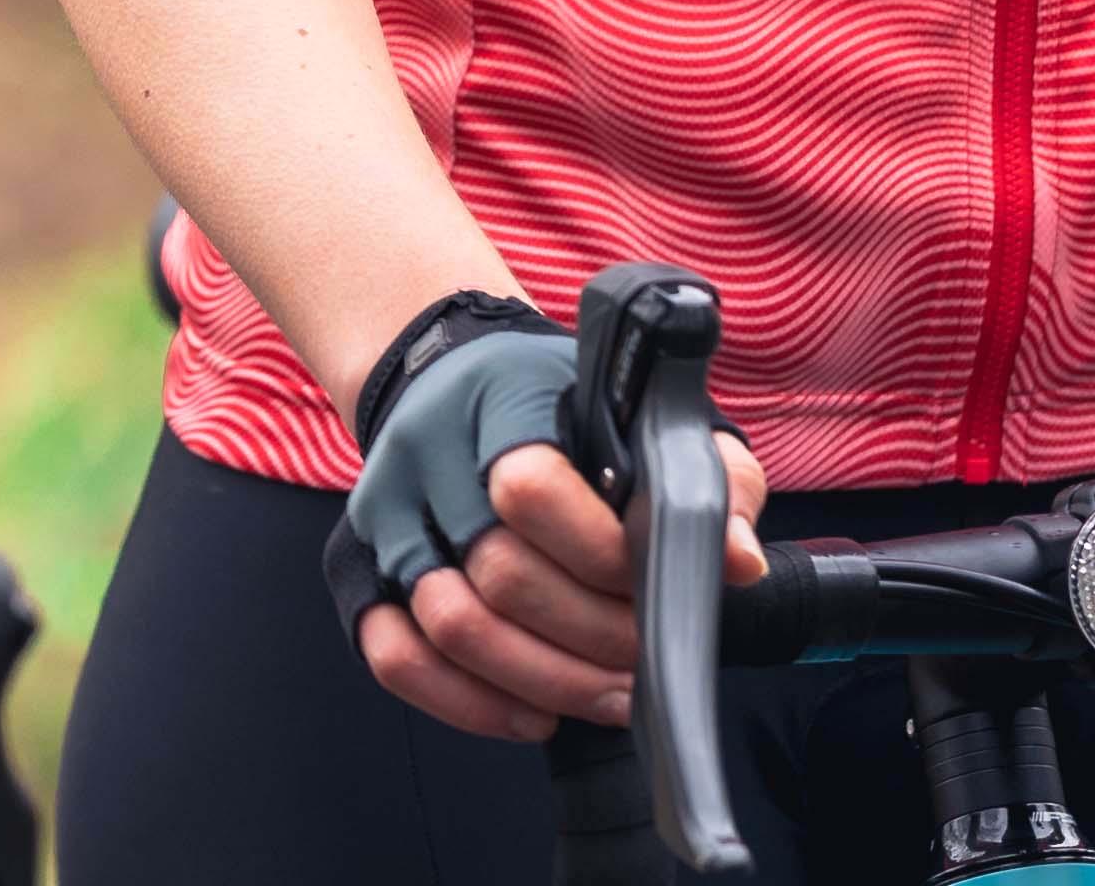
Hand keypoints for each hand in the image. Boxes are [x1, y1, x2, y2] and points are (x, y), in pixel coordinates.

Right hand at [331, 330, 769, 742]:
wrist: (451, 381)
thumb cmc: (561, 408)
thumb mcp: (647, 415)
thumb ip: (708, 477)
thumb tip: (736, 563)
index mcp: (501, 400)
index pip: (530, 487)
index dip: (598, 555)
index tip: (648, 581)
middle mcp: (426, 454)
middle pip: (497, 575)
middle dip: (588, 638)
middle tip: (642, 659)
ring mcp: (385, 513)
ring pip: (447, 624)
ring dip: (540, 680)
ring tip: (605, 694)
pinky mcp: (359, 564)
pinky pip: (391, 656)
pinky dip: (464, 703)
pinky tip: (530, 712)